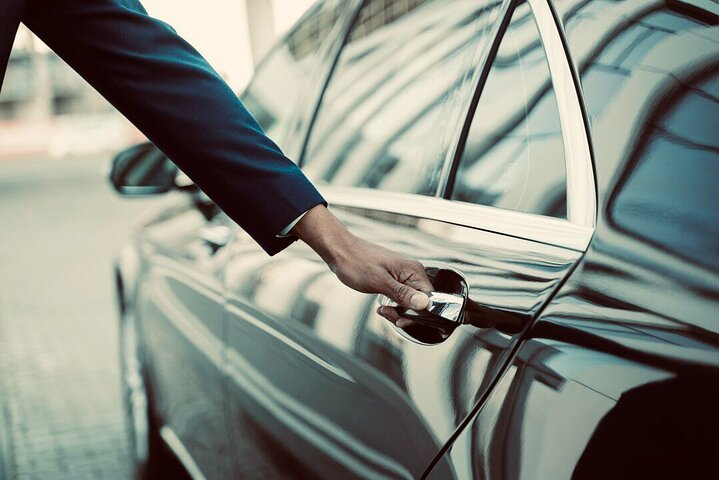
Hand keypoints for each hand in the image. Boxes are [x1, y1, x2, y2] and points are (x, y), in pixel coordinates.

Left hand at [292, 205, 432, 325]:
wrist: (341, 251)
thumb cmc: (356, 262)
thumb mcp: (379, 282)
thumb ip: (403, 294)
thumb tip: (424, 303)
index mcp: (413, 270)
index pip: (429, 299)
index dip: (416, 313)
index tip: (400, 319)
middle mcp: (412, 273)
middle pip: (420, 303)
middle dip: (405, 314)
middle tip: (388, 314)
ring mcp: (404, 276)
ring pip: (410, 303)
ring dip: (398, 311)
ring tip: (383, 310)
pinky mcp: (395, 280)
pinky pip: (401, 298)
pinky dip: (393, 306)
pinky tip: (382, 307)